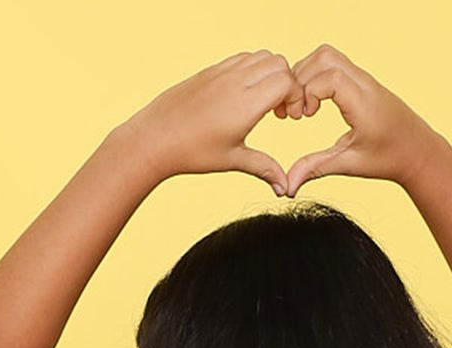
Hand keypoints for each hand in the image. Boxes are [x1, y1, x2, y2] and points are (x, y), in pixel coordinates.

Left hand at [126, 51, 303, 192]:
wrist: (155, 137)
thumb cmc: (192, 152)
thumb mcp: (232, 160)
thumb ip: (264, 168)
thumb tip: (285, 188)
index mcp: (245, 104)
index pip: (286, 80)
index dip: (296, 96)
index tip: (289, 117)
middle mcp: (236, 82)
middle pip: (279, 62)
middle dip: (288, 82)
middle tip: (280, 110)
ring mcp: (223, 72)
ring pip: (261, 55)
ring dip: (271, 73)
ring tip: (264, 101)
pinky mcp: (211, 70)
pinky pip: (242, 58)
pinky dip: (253, 70)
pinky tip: (246, 95)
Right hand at [274, 46, 440, 195]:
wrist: (416, 149)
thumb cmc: (387, 158)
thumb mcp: (350, 165)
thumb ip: (316, 168)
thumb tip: (287, 186)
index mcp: (363, 104)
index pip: (330, 76)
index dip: (308, 91)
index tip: (304, 117)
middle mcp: (364, 84)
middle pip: (325, 56)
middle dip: (301, 78)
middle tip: (297, 110)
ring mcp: (363, 78)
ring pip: (327, 54)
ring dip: (306, 74)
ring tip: (303, 106)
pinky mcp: (361, 79)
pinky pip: (333, 62)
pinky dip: (315, 75)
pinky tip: (313, 103)